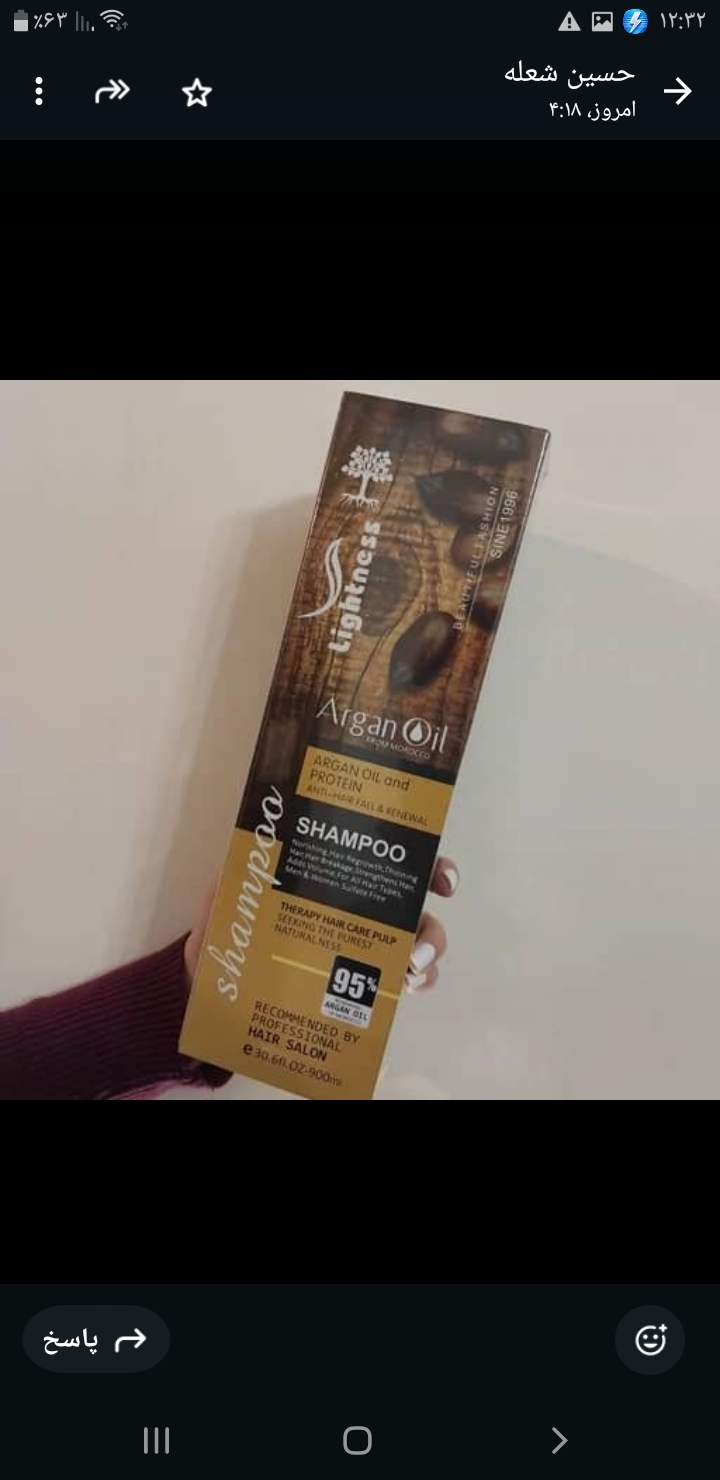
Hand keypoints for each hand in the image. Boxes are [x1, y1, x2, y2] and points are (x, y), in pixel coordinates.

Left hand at [184, 856, 458, 992]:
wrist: (209, 980)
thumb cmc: (227, 925)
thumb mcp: (233, 888)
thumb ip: (250, 864)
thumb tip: (268, 840)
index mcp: (338, 877)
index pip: (393, 862)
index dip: (430, 866)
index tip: (443, 882)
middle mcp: (359, 909)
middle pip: (417, 911)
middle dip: (431, 929)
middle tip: (416, 950)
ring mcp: (360, 948)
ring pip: (416, 948)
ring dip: (427, 960)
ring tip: (408, 975)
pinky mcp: (352, 987)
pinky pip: (394, 987)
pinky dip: (412, 987)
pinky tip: (403, 991)